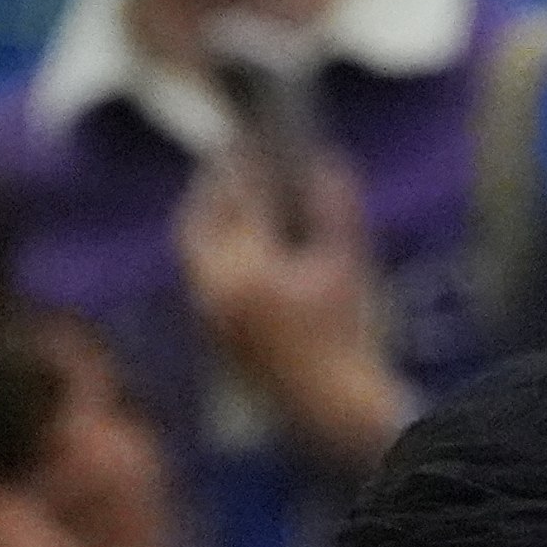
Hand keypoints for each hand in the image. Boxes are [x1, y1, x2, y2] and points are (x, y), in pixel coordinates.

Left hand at [176, 151, 411, 469]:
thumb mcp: (349, 267)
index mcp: (249, 269)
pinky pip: (204, 280)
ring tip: (228, 197)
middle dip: (210, 189)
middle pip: (198, 223)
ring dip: (210, 221)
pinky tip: (239, 244)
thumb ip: (337, 209)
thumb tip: (328, 161)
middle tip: (225, 161)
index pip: (238, 200)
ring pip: (197, 253)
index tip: (250, 138)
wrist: (329, 408)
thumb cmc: (346, 337)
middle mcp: (218, 290)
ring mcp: (211, 315)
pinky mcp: (214, 334)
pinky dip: (216, 253)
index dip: (244, 164)